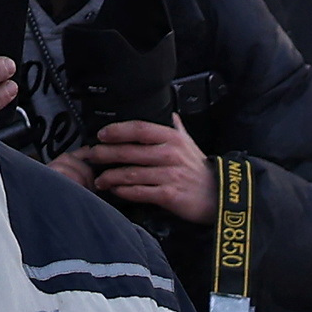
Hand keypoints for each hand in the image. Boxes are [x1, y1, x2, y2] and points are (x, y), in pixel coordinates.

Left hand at [82, 118, 216, 225]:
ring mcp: (169, 175)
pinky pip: (140, 191)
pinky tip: (116, 191)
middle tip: (92, 157)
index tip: (102, 135)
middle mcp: (170, 154)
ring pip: (131, 173)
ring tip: (100, 180)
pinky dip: (124, 191)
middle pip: (129, 151)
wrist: (220, 196)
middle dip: (106, 154)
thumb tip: (171, 115)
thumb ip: (178, 129)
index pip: (139, 129)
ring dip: (111, 177)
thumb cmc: (201, 172)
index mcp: (172, 138)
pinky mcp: (169, 195)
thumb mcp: (191, 144)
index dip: (117, 131)